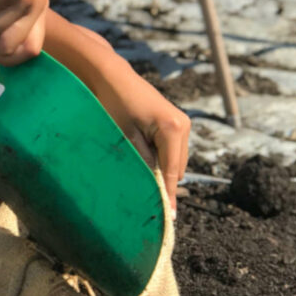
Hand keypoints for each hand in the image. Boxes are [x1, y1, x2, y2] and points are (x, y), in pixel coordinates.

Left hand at [89, 61, 190, 217]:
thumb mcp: (125, 138)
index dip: (167, 195)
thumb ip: (141, 163)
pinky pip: (171, 150)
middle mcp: (183, 125)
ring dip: (161, 170)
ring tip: (141, 175)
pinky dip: (161, 158)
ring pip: (175, 160)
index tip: (168, 218)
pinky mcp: (175, 121)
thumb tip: (151, 189)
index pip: (171, 172)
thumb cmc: (112, 104)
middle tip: (146, 200)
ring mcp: (181, 122)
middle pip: (177, 169)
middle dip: (163, 183)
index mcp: (172, 129)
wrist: (112, 77)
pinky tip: (144, 158)